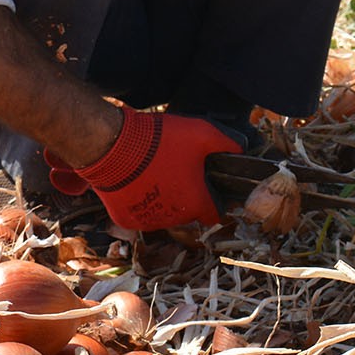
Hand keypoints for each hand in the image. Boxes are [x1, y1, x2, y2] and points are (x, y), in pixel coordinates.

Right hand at [51, 107, 241, 230]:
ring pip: (164, 214)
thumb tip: (242, 148)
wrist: (112, 146)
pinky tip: (137, 181)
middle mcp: (174, 219)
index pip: (215, 213)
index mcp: (196, 202)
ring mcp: (148, 221)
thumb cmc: (159, 140)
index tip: (208, 185)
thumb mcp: (201, 132)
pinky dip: (141, 201)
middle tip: (178, 170)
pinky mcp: (126, 220)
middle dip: (187, 195)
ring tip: (156, 172)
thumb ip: (226, 142)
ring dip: (164, 199)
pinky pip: (140, 213)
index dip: (215, 200)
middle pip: (188, 212)